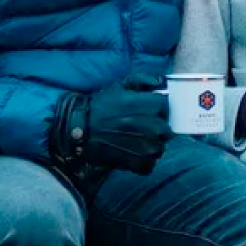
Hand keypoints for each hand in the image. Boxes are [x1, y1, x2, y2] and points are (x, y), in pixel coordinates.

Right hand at [51, 75, 171, 176]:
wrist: (79, 129)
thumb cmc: (99, 107)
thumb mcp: (119, 87)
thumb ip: (141, 80)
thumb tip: (159, 81)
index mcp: (148, 106)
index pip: (165, 107)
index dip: (156, 109)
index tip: (146, 113)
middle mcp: (151, 126)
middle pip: (165, 130)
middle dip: (155, 130)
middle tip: (140, 130)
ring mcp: (146, 146)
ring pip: (159, 148)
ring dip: (149, 147)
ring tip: (134, 143)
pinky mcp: (137, 162)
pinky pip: (149, 165)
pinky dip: (142, 163)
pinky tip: (130, 155)